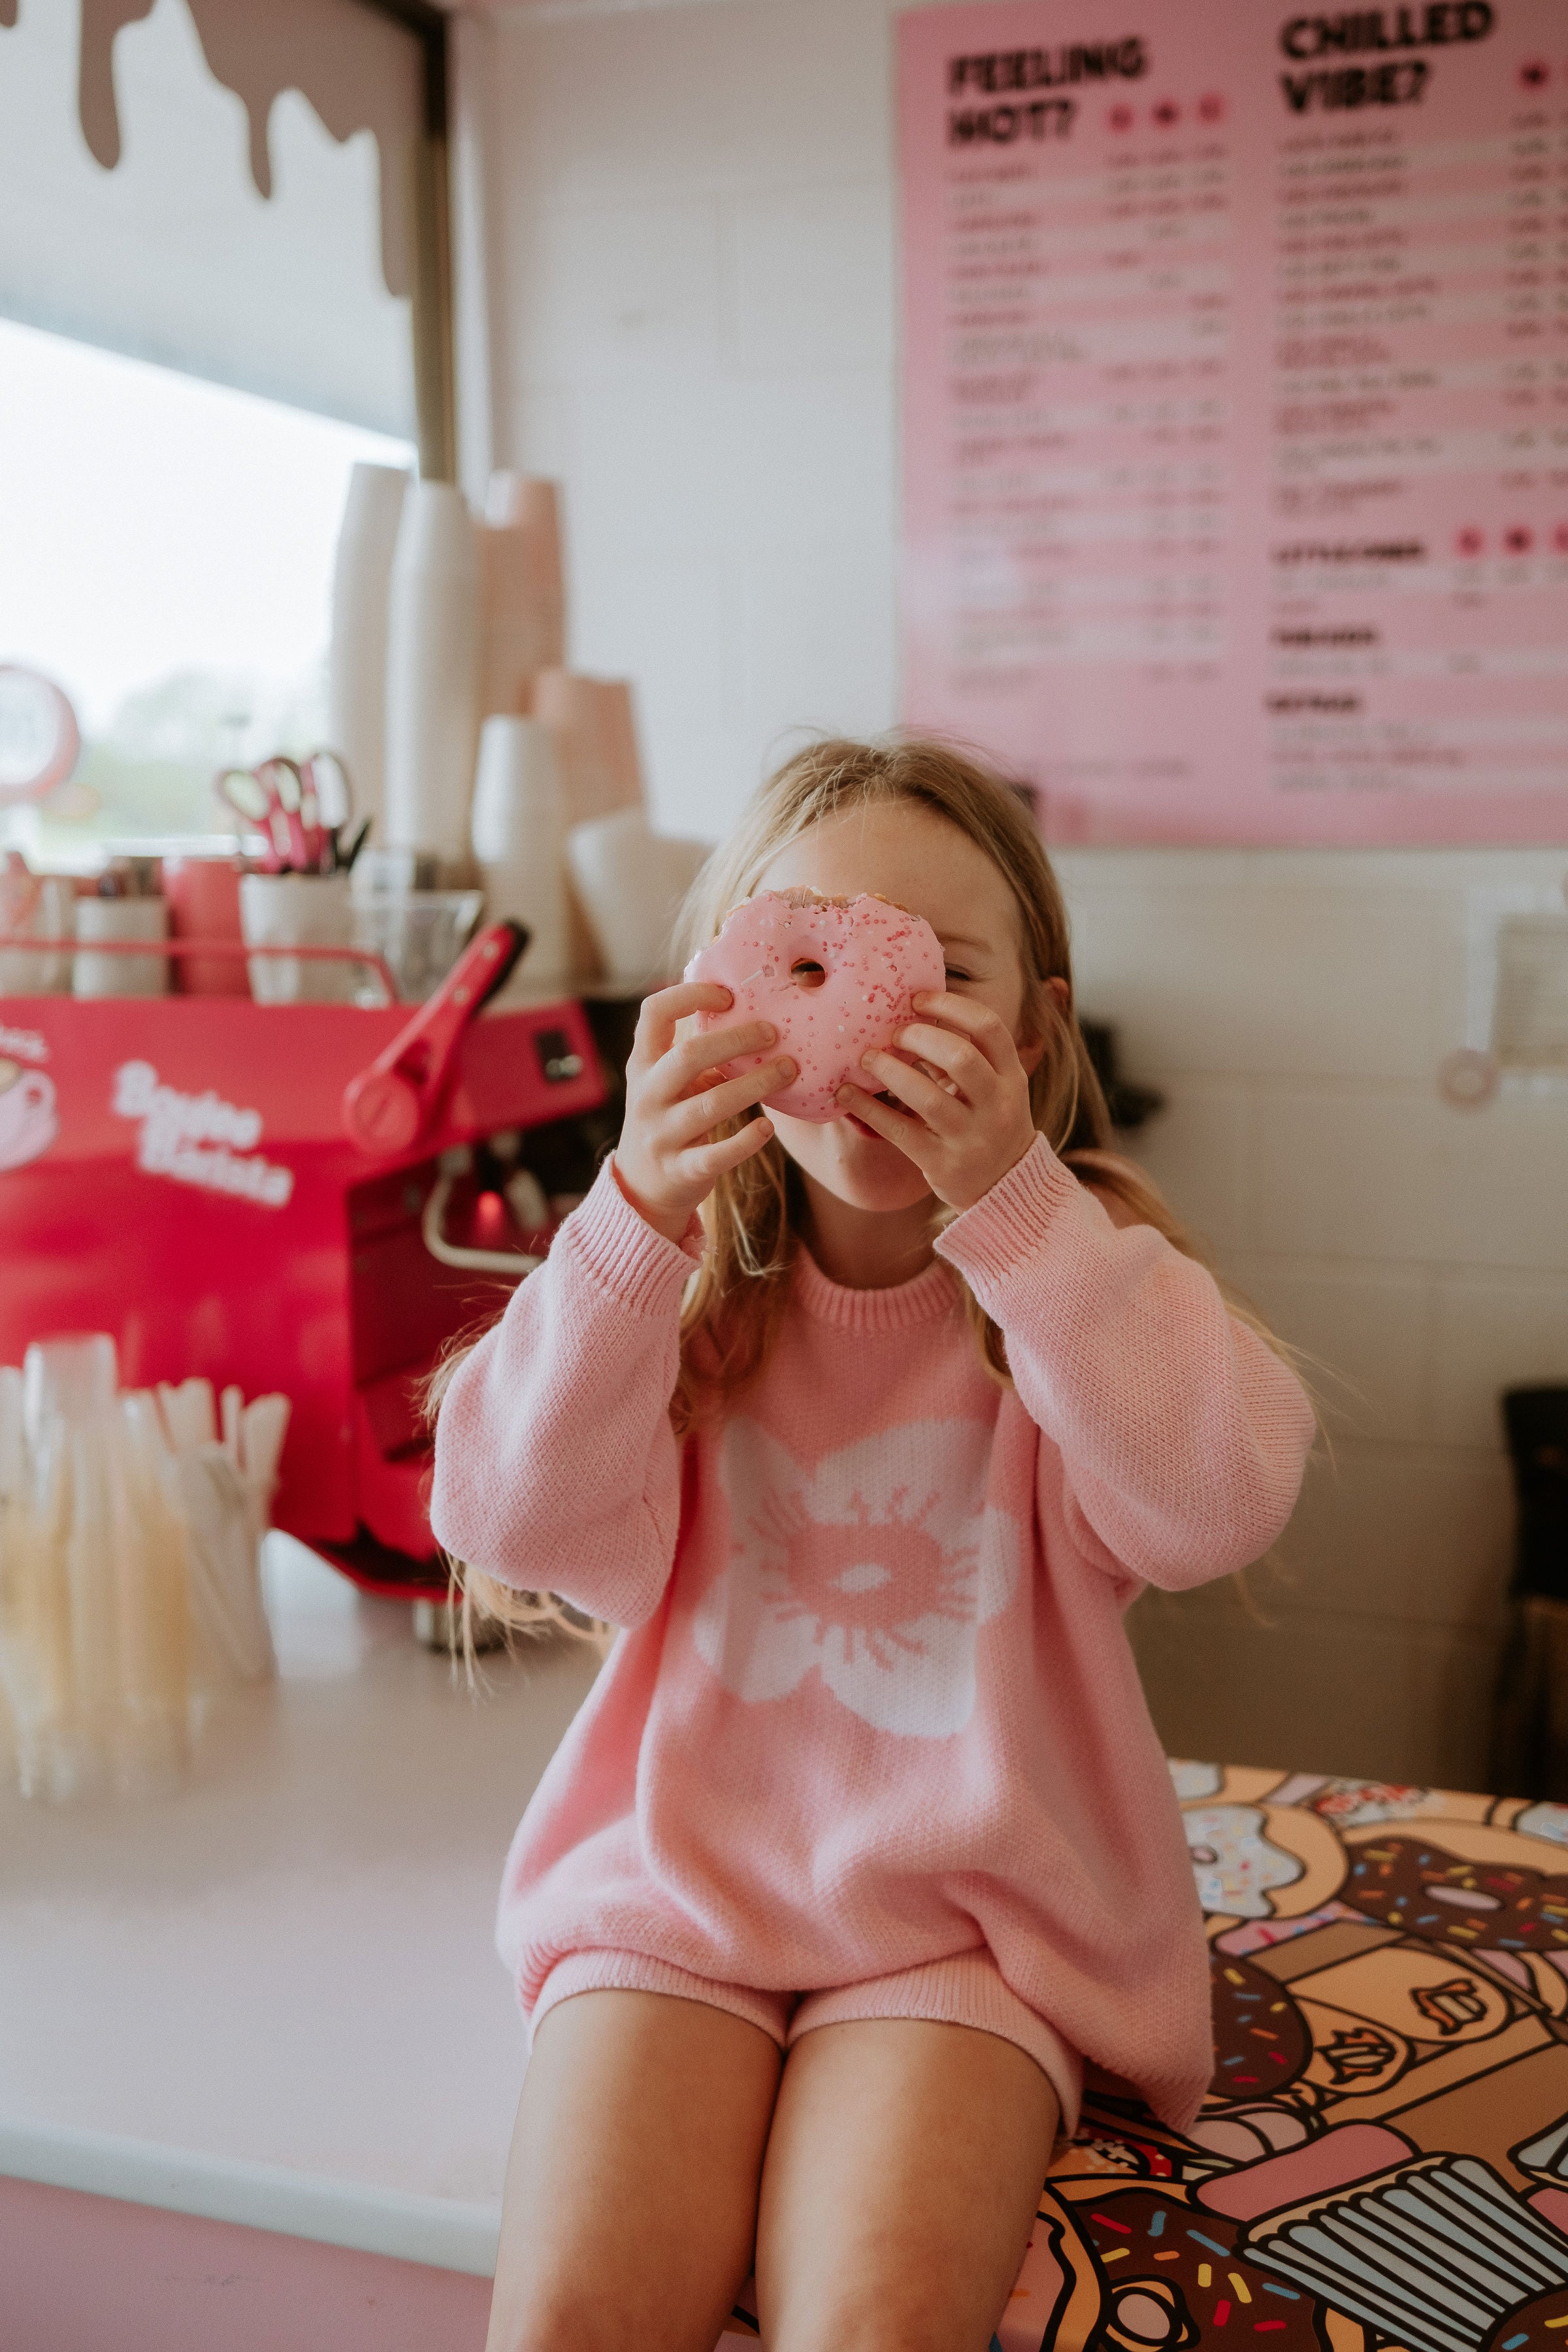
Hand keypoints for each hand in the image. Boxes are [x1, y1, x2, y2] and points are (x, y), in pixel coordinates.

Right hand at [614, 980, 793, 1243]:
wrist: (641, 1186)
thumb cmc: (668, 1117)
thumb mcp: (668, 1082)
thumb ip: (696, 1054)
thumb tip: (750, 1010)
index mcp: (643, 1064)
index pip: (655, 1013)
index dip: (690, 995)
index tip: (728, 996)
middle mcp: (648, 1095)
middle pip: (688, 1055)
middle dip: (735, 1040)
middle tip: (773, 1032)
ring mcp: (662, 1134)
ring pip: (711, 1104)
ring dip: (754, 1084)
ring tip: (789, 1070)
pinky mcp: (681, 1169)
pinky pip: (717, 1155)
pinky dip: (746, 1141)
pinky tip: (768, 1127)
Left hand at [835, 990, 1037, 1212]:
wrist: (1006, 1187)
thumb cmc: (987, 1123)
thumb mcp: (992, 1088)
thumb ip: (963, 1056)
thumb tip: (910, 1013)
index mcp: (1012, 1077)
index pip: (989, 1028)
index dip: (951, 1006)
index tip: (917, 998)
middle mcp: (998, 1105)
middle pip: (961, 1057)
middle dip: (920, 1038)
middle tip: (893, 1032)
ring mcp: (972, 1137)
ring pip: (929, 1098)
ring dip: (891, 1071)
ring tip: (866, 1059)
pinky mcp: (944, 1164)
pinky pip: (901, 1132)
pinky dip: (870, 1110)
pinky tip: (846, 1094)